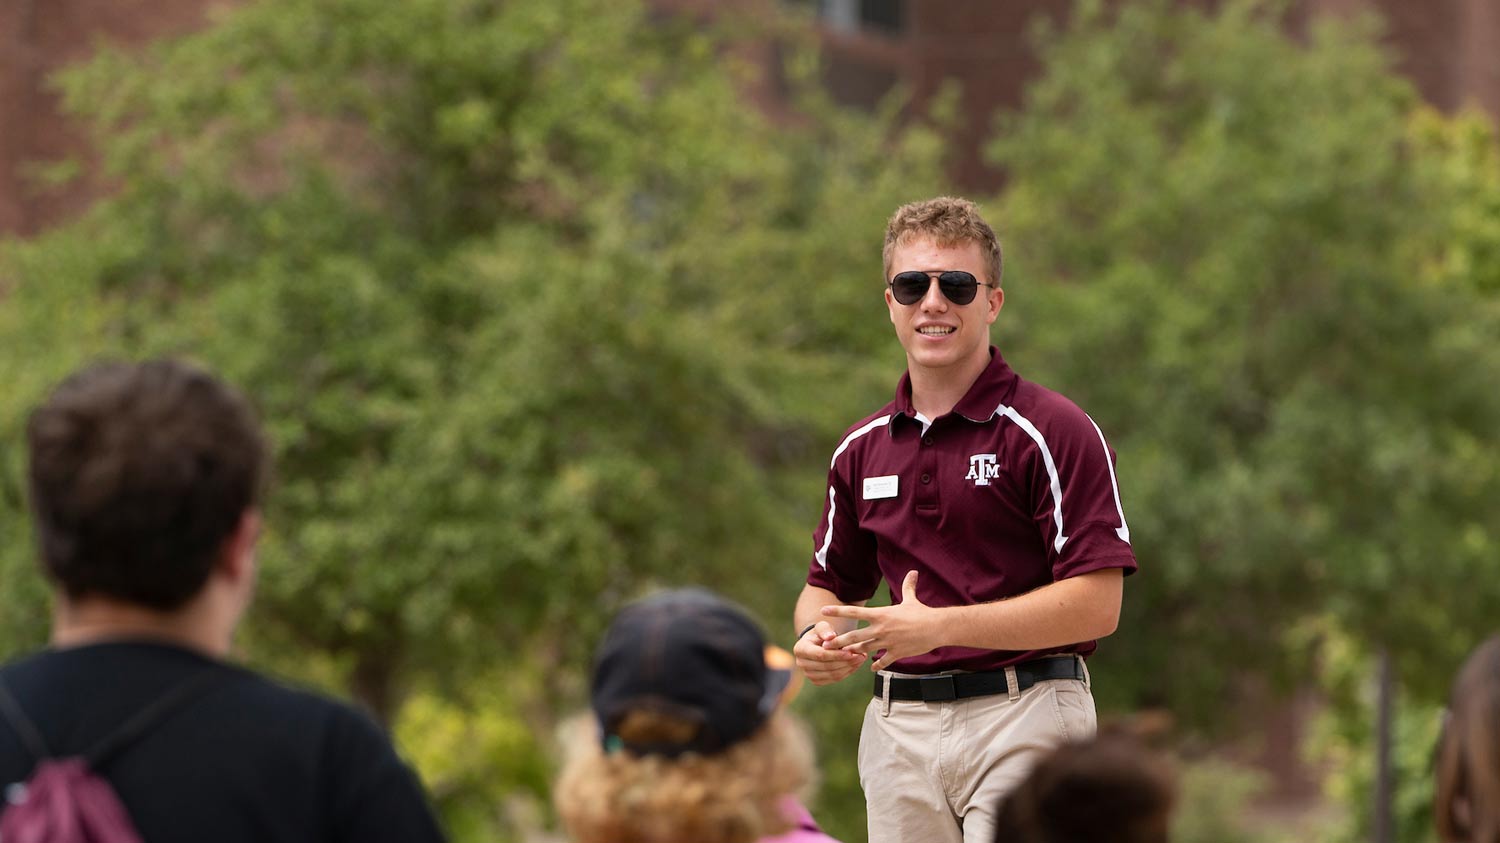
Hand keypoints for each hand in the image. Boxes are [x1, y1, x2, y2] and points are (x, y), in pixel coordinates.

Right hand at [793, 620, 866, 685]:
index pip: (820, 655)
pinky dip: (847, 672)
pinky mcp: (817, 681)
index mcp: (800, 649)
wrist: (818, 643)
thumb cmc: (821, 633)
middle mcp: (801, 663)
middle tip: (861, 655)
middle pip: (827, 666)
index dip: (836, 655)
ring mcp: (808, 674)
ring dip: (849, 668)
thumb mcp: (822, 626)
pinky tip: (855, 665)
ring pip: (832, 674)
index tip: (851, 652)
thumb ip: (825, 629)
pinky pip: (834, 679)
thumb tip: (830, 637)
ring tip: (861, 659)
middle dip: (846, 662)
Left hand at [823, 570, 938, 671]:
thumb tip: (913, 572)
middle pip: (854, 637)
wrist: (936, 628)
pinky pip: (882, 661)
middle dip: (838, 642)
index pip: (855, 612)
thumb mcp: (911, 599)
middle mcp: (881, 629)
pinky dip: (876, 665)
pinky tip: (872, 667)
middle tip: (825, 646)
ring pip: (865, 650)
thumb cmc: (922, 613)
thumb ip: (908, 586)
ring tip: (843, 656)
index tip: (824, 611)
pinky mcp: (896, 653)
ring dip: (853, 653)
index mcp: (881, 614)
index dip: (838, 611)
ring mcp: (887, 642)